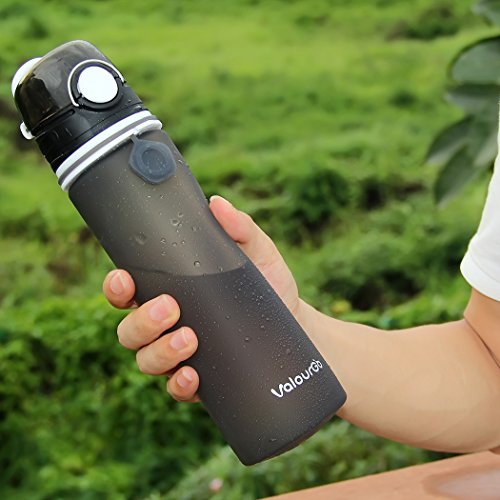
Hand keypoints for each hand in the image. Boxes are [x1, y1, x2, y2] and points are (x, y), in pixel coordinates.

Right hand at [103, 195, 299, 401]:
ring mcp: (182, 354)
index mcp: (174, 291)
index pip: (130, 291)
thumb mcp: (258, 252)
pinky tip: (193, 375)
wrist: (297, 327)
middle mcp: (170, 325)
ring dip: (159, 352)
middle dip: (141, 322)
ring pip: (146, 361)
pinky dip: (179, 383)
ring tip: (188, 338)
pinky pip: (177, 388)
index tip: (124, 278)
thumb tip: (217, 204)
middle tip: (170, 309)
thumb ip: (239, 228)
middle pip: (129, 330)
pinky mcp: (203, 380)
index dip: (117, 287)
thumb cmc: (270, 285)